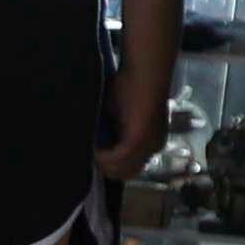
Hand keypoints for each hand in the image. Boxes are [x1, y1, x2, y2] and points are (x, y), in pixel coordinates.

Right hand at [101, 38, 177, 180]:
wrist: (145, 72)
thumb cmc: (133, 85)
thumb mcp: (121, 112)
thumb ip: (114, 128)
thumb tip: (99, 140)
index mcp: (153, 140)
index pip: (132, 166)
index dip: (112, 164)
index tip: (96, 155)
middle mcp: (154, 147)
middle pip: (127, 172)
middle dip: (107, 168)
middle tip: (91, 157)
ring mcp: (148, 145)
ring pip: (121, 169)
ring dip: (103, 164)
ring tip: (90, 153)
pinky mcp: (138, 140)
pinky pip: (116, 158)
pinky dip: (103, 156)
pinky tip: (94, 149)